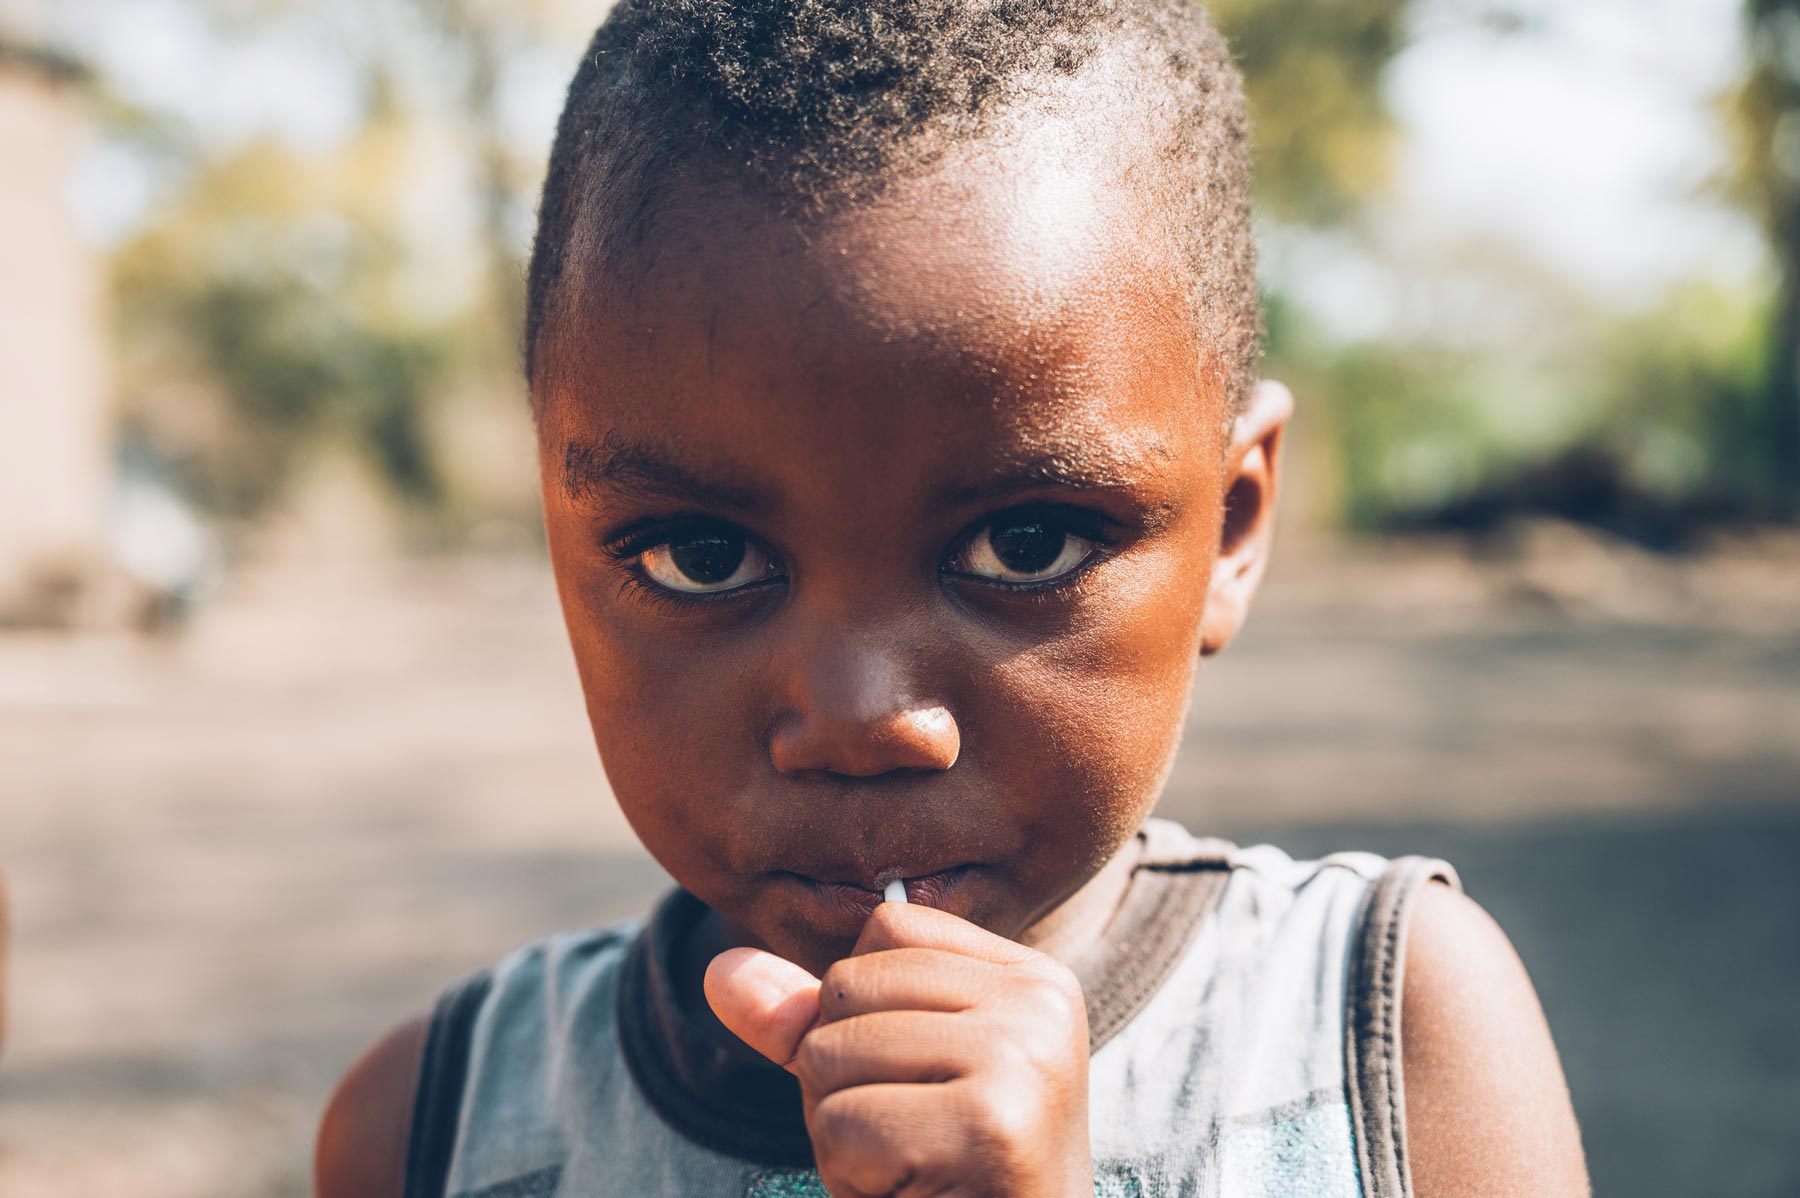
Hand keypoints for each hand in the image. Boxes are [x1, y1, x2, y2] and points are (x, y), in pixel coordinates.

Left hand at [705, 902, 1093, 1197]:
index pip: (887, 926)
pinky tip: (912, 1193)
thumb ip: (811, 1018)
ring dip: (841, 1133)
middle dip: (841, 1074)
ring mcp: (1020, 1062)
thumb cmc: (952, 1178)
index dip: (860, 1006)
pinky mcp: (988, 1128)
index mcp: (1032, 980)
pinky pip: (843, 1123)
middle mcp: (1037, 1006)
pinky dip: (852, 1174)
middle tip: (910, 1139)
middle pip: (847, 984)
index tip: (920, 1081)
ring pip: (830, 1055)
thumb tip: (720, 969)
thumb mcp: (885, 1079)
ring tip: (910, 1168)